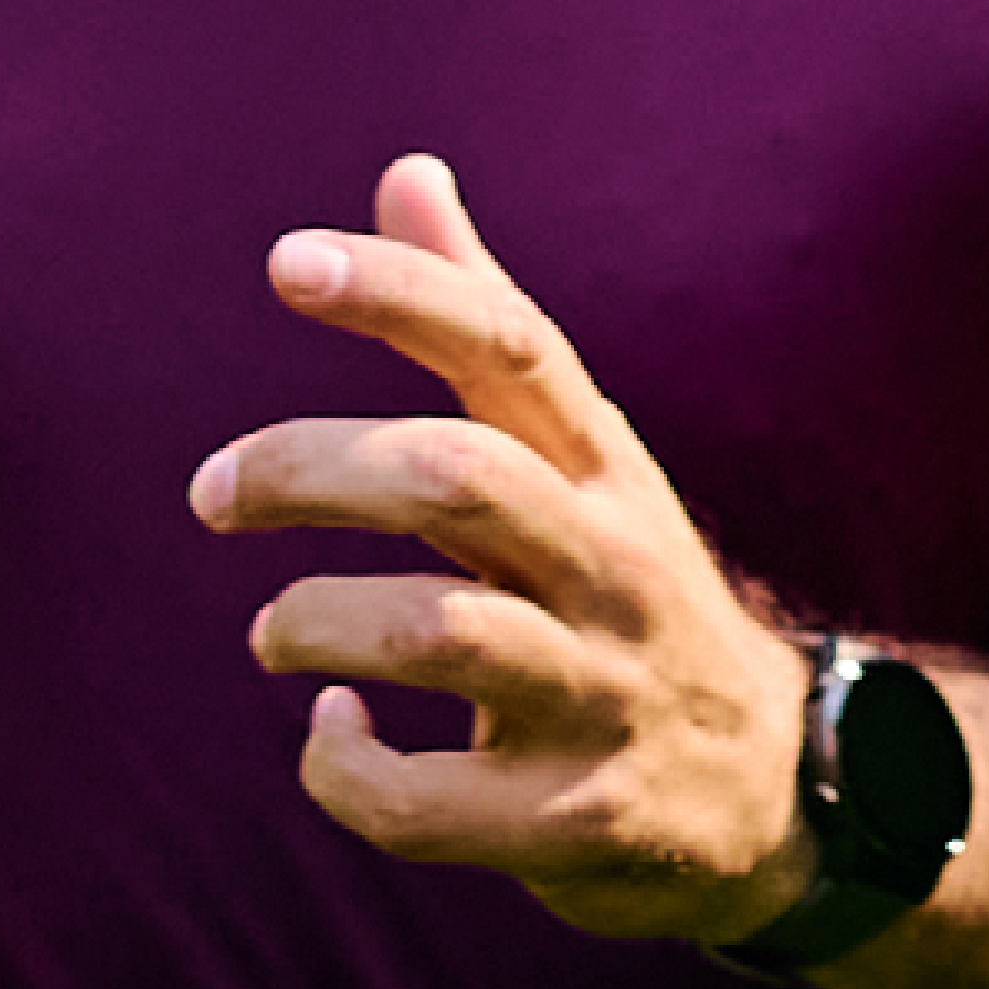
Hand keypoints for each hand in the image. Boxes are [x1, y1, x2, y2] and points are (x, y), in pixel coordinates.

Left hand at [184, 155, 822, 943]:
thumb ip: (484, 326)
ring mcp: (603, 693)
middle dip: (309, 470)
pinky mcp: (578, 817)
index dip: (401, 292)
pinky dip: (345, 769)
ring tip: (273, 631)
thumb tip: (408, 171)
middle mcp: (615, 564)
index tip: (287, 262)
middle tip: (213, 492)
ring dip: (315, 621)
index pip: (510, 347)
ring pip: (439, 634)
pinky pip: (429, 799)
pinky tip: (332, 735)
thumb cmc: (623, 594)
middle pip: (455, 478)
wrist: (776, 792)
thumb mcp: (576, 459)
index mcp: (605, 466)